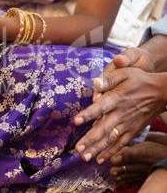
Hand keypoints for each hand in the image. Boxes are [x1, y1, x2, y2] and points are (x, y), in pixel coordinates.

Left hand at [74, 47, 162, 163]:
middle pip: (103, 128)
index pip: (99, 108)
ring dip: (97, 149)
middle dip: (89, 139)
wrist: (162, 92)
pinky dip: (111, 152)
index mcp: (116, 99)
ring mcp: (127, 124)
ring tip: (84, 157)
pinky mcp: (133, 131)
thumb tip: (94, 82)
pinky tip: (100, 159)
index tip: (75, 121)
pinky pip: (121, 144)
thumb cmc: (139, 80)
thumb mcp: (124, 74)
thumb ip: (108, 80)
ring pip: (110, 139)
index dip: (87, 114)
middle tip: (77, 149)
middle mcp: (120, 114)